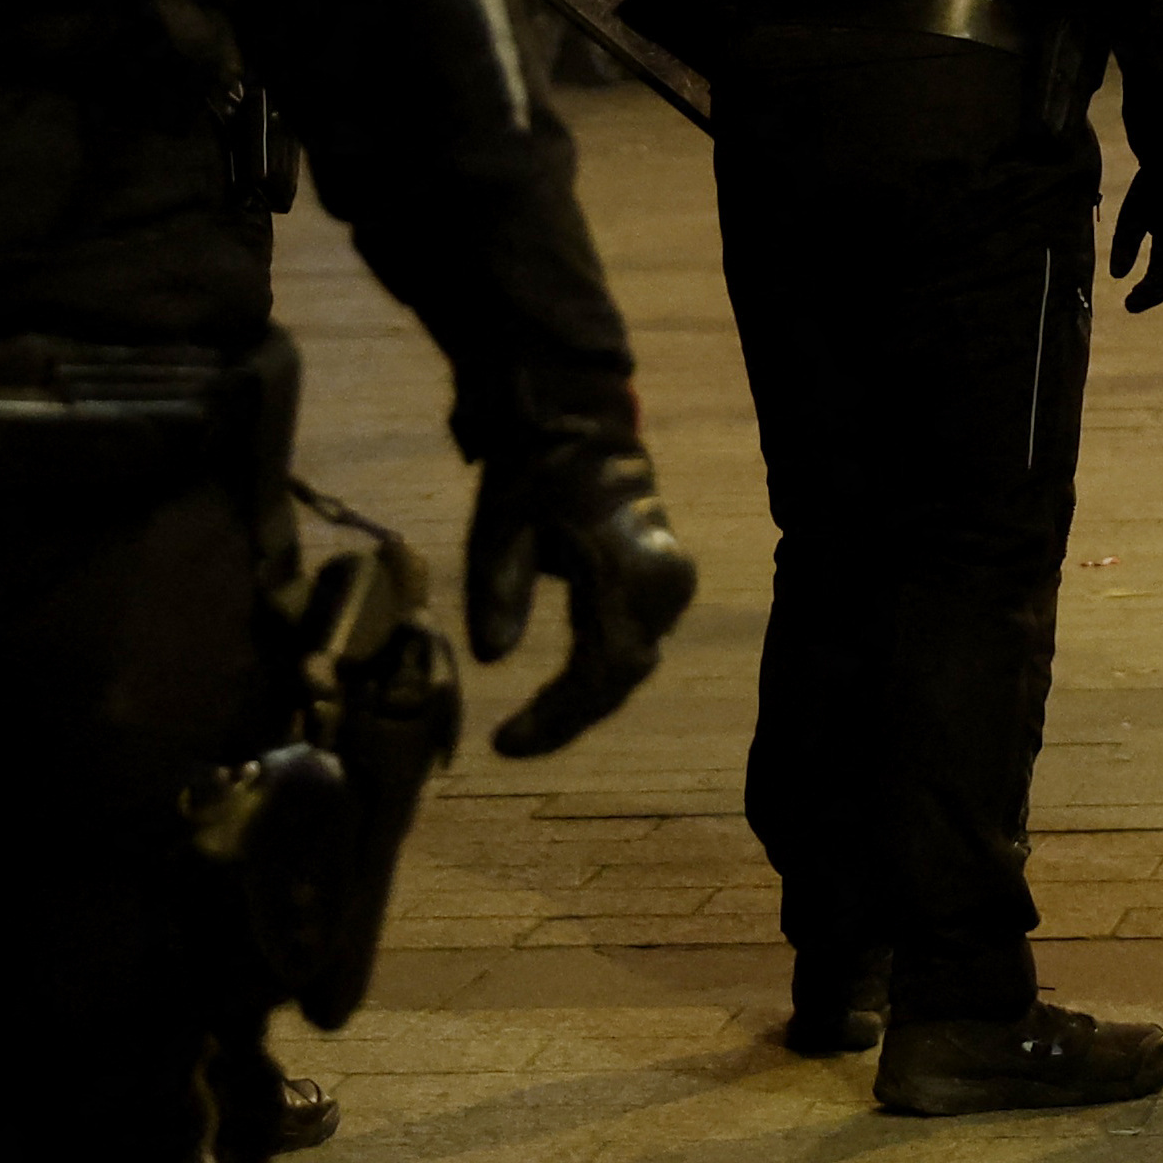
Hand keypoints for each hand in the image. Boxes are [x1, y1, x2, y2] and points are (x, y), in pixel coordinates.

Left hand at [463, 431, 698, 759]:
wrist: (580, 419)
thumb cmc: (534, 468)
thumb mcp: (500, 525)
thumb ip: (498, 589)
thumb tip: (490, 657)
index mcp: (631, 569)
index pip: (601, 669)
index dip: (556, 717)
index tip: (503, 744)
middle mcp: (665, 585)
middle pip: (621, 676)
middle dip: (567, 716)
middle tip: (509, 743)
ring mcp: (672, 584)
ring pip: (630, 664)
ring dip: (584, 699)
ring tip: (530, 726)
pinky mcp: (665, 582)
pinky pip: (633, 642)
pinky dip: (598, 672)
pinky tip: (560, 692)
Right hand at [1111, 159, 1162, 313]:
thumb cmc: (1152, 185)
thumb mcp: (1132, 220)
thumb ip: (1126, 247)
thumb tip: (1117, 275)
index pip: (1160, 274)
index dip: (1146, 291)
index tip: (1128, 304)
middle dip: (1152, 293)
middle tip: (1131, 305)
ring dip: (1161, 287)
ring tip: (1139, 297)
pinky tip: (1155, 279)